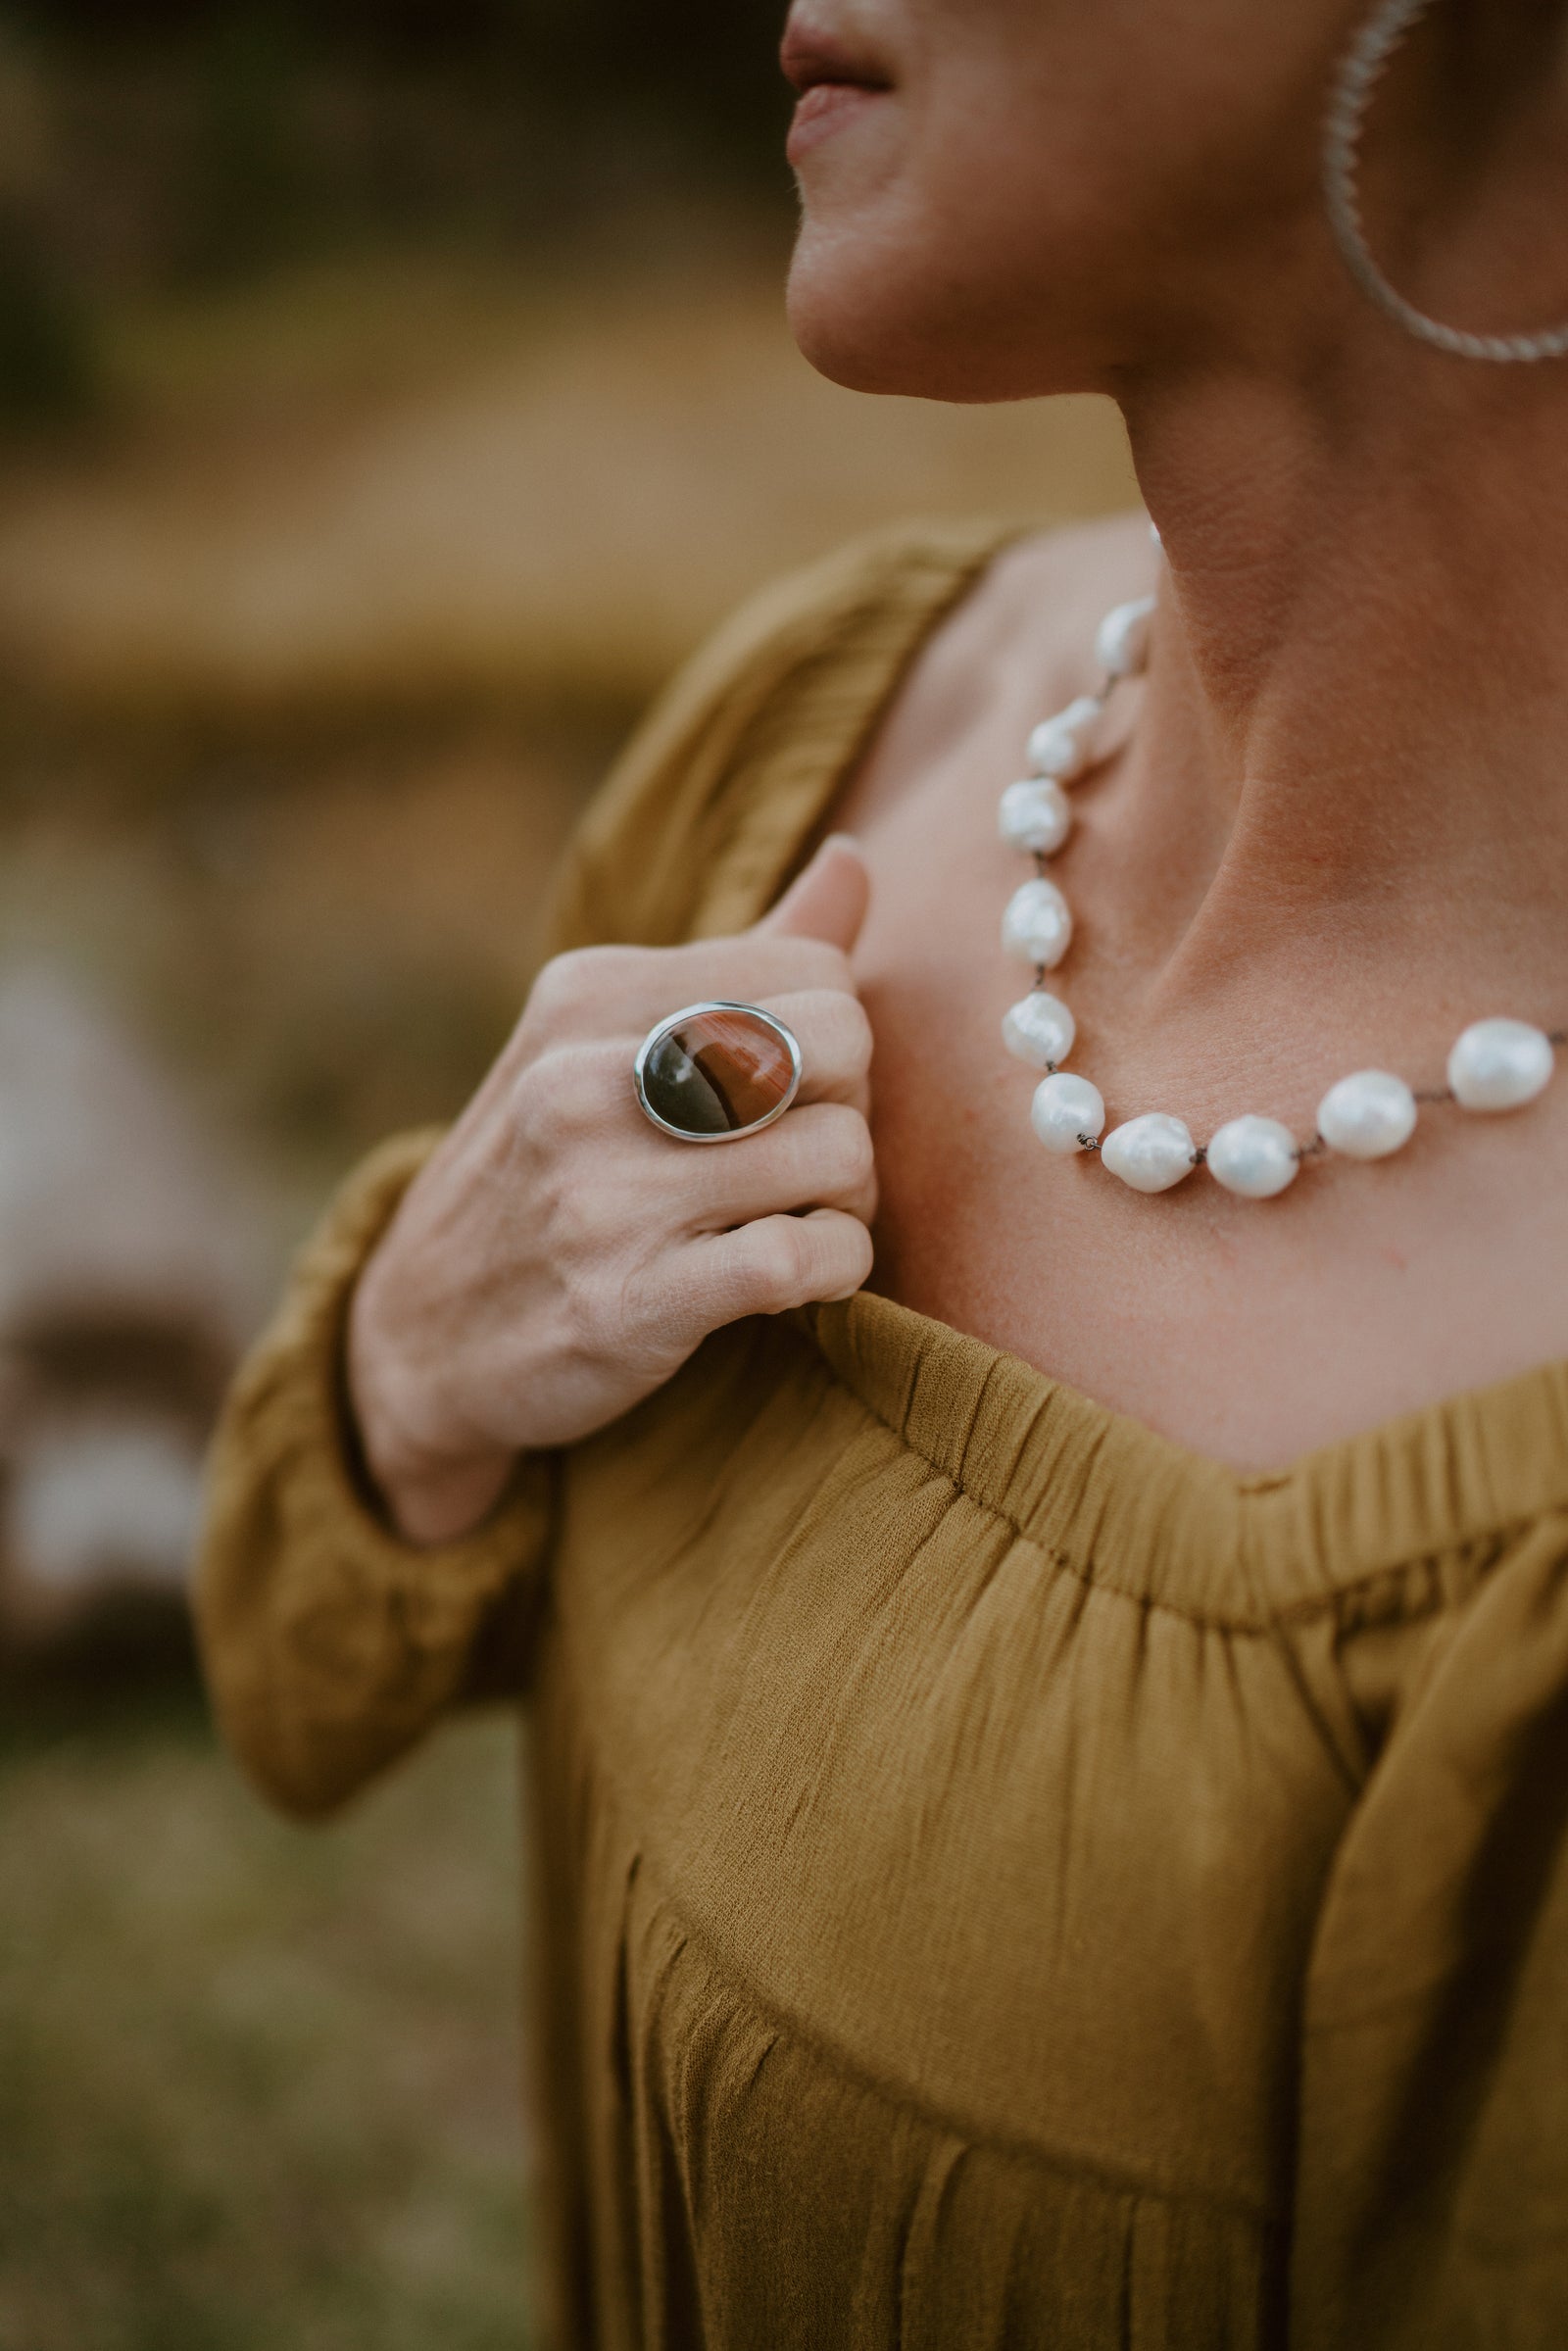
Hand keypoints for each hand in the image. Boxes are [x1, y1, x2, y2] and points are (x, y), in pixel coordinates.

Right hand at [347, 837, 876, 1544]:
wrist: (421, 1337)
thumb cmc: (546, 1174)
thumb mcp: (604, 1042)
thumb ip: (740, 960)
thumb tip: (853, 857)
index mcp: (588, 992)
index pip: (818, 968)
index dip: (837, 1042)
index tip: (793, 1099)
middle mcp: (586, 1079)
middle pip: (844, 1046)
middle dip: (854, 1110)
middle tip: (810, 1164)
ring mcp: (602, 1194)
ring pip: (841, 1153)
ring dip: (851, 1204)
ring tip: (800, 1222)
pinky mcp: (629, 1301)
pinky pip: (807, 1258)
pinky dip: (837, 1269)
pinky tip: (798, 1280)